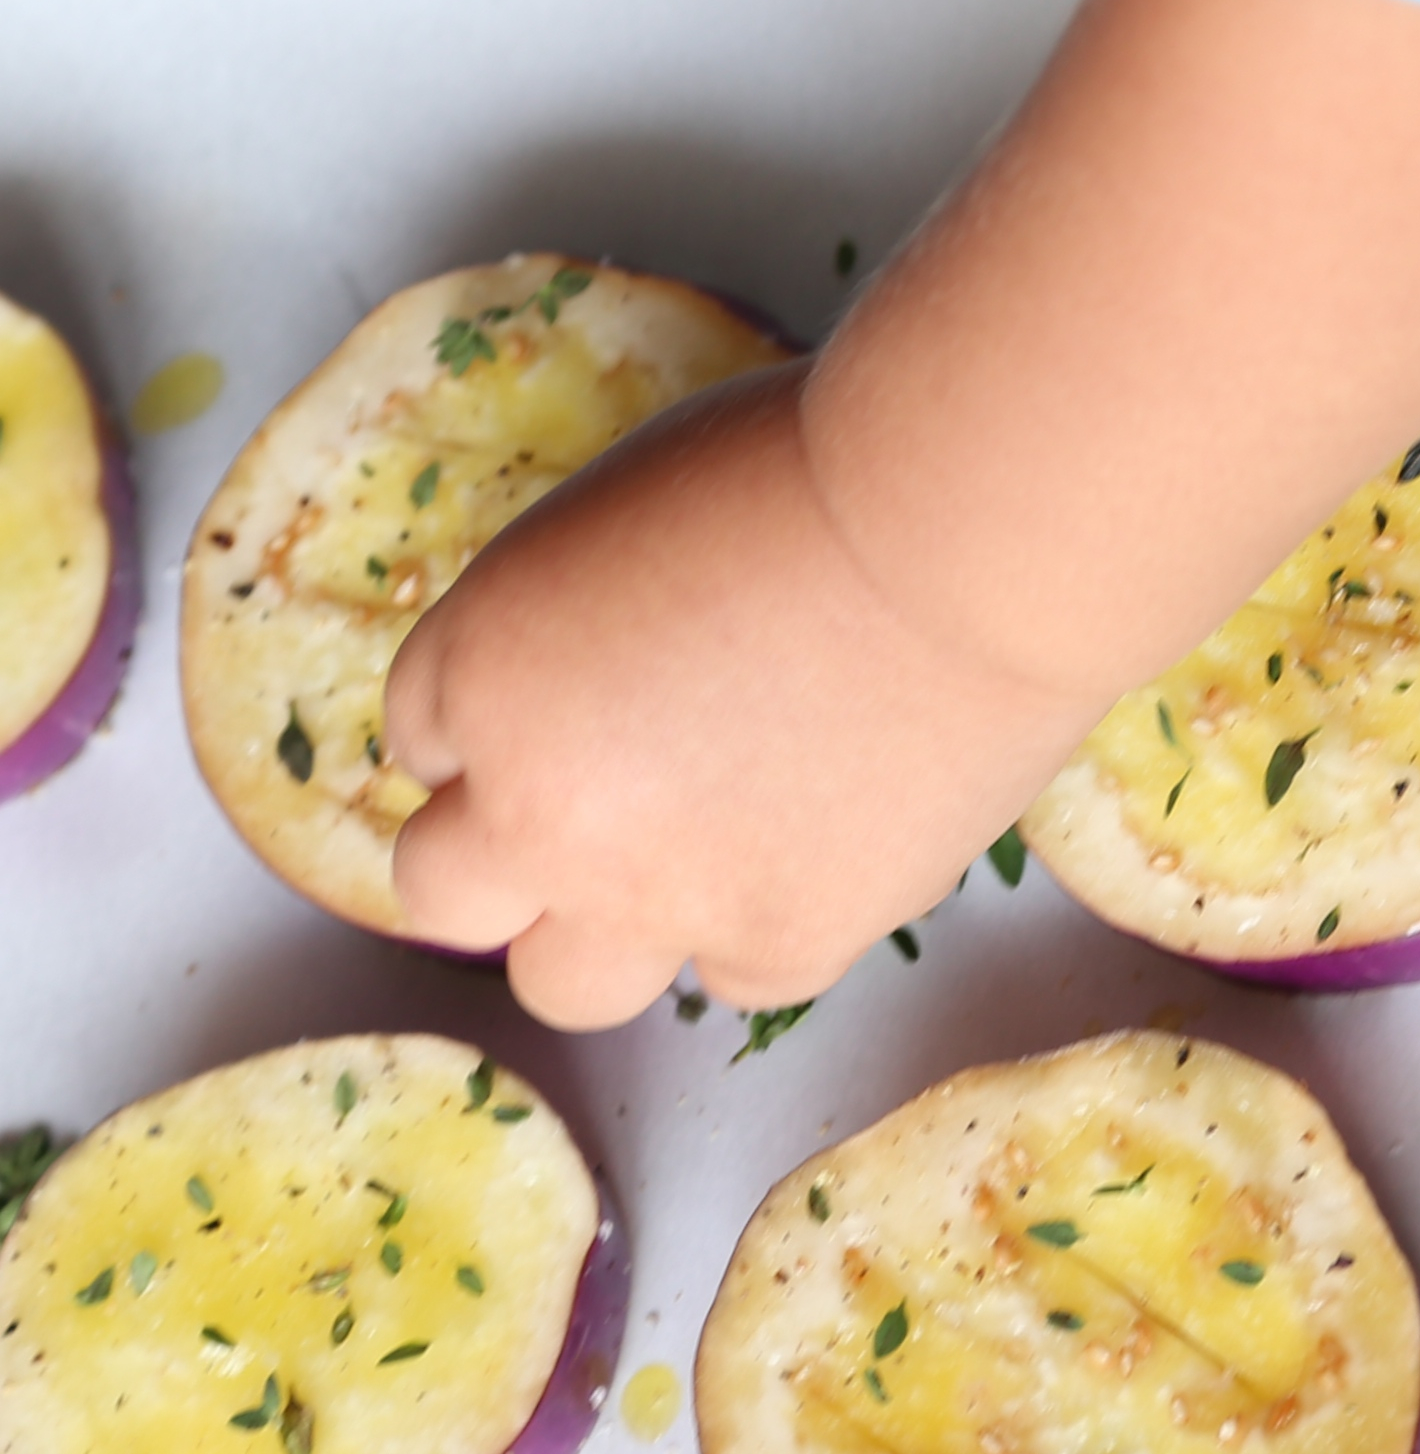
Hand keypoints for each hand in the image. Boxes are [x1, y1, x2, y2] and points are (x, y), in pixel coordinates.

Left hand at [383, 361, 1110, 1028]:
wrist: (964, 540)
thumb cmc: (812, 470)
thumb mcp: (626, 510)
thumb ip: (575, 617)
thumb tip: (602, 679)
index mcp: (482, 671)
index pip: (421, 737)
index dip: (500, 721)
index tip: (571, 700)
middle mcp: (541, 807)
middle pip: (444, 894)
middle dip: (503, 850)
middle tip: (595, 802)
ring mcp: (660, 894)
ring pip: (567, 983)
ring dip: (605, 926)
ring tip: (696, 855)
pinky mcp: (785, 939)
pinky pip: (733, 975)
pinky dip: (759, 922)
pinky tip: (818, 844)